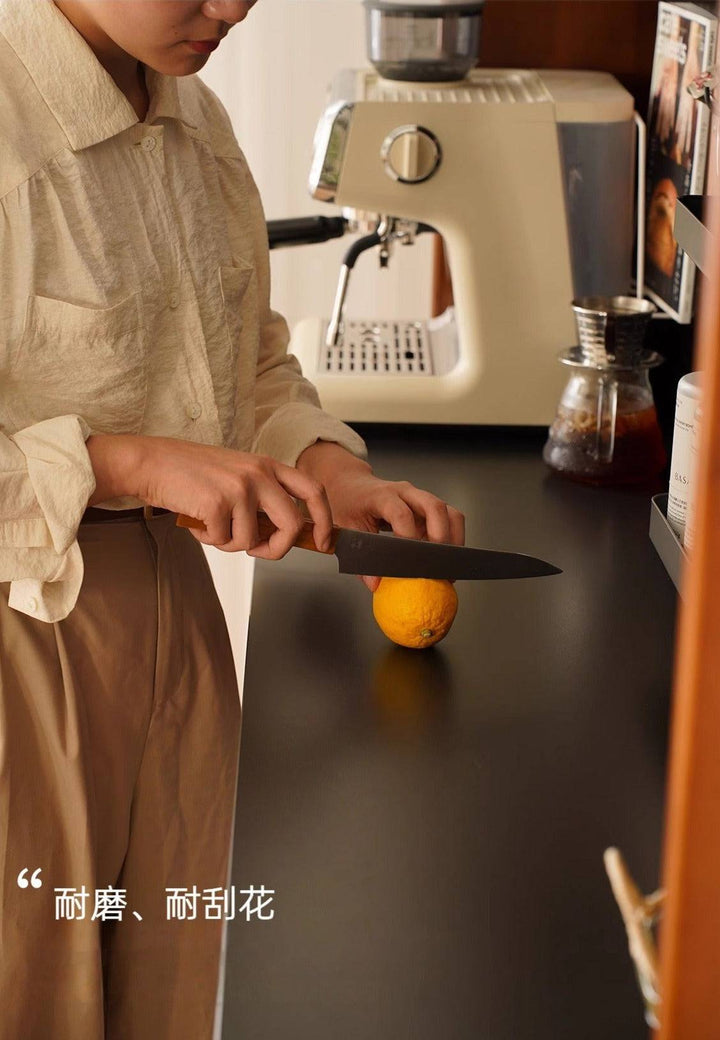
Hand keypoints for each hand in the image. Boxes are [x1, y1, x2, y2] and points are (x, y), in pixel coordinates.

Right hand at [87, 433, 333, 558]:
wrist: (151, 462)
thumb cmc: (191, 472)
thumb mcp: (237, 475)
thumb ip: (262, 498)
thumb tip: (283, 535)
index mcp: (268, 465)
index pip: (313, 491)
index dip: (324, 519)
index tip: (323, 540)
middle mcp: (259, 474)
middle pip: (291, 525)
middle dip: (277, 548)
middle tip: (258, 551)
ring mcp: (239, 488)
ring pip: (250, 540)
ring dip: (229, 542)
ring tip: (210, 523)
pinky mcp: (217, 503)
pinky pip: (222, 541)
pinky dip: (207, 538)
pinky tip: (195, 520)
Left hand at [296, 441, 464, 591]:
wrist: (351, 484)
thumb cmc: (348, 504)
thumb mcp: (347, 530)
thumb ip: (360, 558)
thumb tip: (375, 585)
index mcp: (381, 496)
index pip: (401, 513)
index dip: (408, 537)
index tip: (408, 562)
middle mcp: (405, 492)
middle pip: (435, 507)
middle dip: (441, 537)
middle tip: (437, 565)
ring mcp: (420, 498)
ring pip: (449, 512)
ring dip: (453, 539)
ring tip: (447, 565)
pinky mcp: (428, 506)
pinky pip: (449, 518)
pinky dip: (452, 538)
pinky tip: (443, 559)